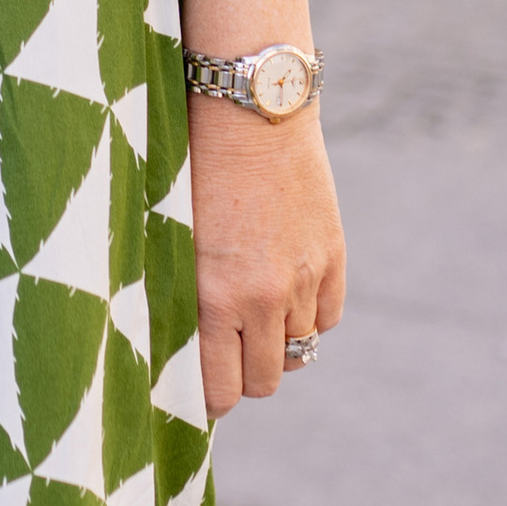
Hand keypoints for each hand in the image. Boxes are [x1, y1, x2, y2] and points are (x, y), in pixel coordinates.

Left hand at [184, 94, 344, 414]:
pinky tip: (284, 288)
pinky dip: (308, 314)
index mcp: (211, 295)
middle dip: (243, 375)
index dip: (209, 398)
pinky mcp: (333, 256)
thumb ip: (182, 296)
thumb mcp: (173, 236)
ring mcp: (304, 278)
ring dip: (275, 341)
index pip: (221, 391)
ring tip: (252, 311)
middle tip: (226, 353)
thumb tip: (184, 353)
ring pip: (297, 351)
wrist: (249, 107)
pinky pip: (327, 317)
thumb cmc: (191, 164)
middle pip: (263, 381)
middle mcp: (262, 297)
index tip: (199, 390)